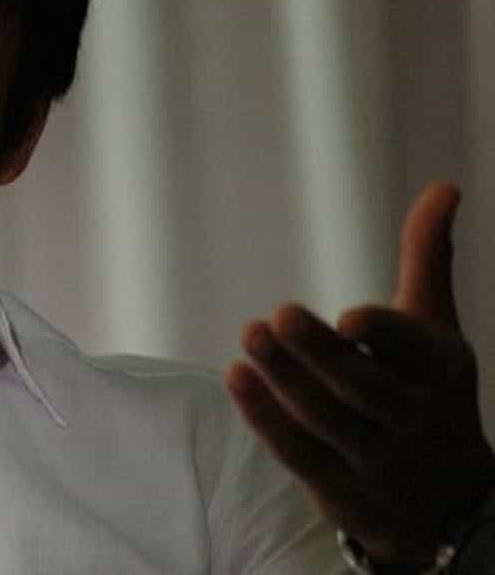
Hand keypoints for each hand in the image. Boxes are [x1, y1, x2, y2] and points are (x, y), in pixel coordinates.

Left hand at [226, 181, 494, 567]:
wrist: (449, 503)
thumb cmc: (428, 390)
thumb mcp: (437, 327)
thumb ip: (428, 258)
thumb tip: (444, 184)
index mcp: (441, 370)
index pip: (414, 350)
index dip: (384, 335)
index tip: (349, 317)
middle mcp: (415, 418)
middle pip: (362, 387)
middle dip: (319, 353)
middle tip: (278, 315)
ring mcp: (378, 459)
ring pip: (326, 420)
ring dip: (284, 379)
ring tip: (250, 335)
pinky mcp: (340, 487)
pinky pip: (300, 453)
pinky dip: (267, 418)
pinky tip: (238, 378)